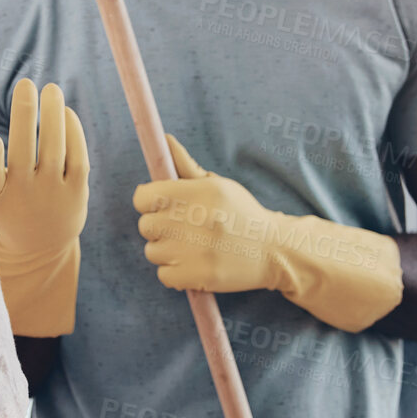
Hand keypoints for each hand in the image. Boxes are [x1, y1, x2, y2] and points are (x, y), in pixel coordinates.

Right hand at [0, 79, 88, 335]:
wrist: (42, 246)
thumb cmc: (5, 208)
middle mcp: (24, 196)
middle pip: (25, 153)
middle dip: (24, 116)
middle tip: (25, 83)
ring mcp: (52, 194)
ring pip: (54, 149)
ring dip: (53, 115)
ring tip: (51, 88)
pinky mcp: (77, 192)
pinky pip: (77, 157)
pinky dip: (73, 133)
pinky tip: (65, 112)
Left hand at [131, 134, 403, 332]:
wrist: (273, 250)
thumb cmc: (241, 214)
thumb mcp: (218, 185)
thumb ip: (186, 166)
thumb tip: (165, 141)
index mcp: (197, 193)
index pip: (142, 198)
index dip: (149, 202)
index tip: (162, 207)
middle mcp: (193, 220)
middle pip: (145, 226)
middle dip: (160, 228)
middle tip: (183, 229)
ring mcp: (193, 251)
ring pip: (152, 252)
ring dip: (167, 252)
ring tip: (192, 248)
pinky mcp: (197, 276)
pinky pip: (163, 276)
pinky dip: (175, 274)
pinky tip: (194, 264)